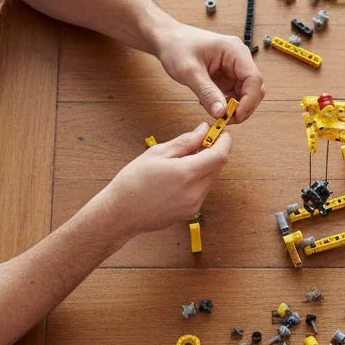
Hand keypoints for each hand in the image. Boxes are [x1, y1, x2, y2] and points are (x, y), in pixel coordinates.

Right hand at [92, 123, 230, 236]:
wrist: (120, 214)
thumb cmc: (133, 180)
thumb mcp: (157, 153)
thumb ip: (185, 141)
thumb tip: (204, 130)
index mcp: (188, 173)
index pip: (220, 154)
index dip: (224, 141)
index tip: (220, 131)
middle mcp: (195, 191)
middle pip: (218, 167)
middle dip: (214, 151)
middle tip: (200, 141)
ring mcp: (194, 205)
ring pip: (210, 179)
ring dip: (205, 166)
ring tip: (183, 159)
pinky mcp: (190, 212)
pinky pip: (201, 191)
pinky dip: (197, 179)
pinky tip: (178, 176)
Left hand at [157, 22, 264, 121]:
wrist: (168, 40)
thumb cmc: (177, 47)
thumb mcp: (189, 72)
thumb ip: (207, 93)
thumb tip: (222, 113)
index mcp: (235, 51)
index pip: (254, 78)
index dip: (249, 100)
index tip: (236, 115)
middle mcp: (238, 59)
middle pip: (254, 88)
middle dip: (243, 106)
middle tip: (226, 119)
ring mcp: (233, 69)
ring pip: (245, 94)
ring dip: (234, 107)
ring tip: (216, 112)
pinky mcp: (227, 77)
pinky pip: (233, 95)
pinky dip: (225, 105)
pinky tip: (210, 104)